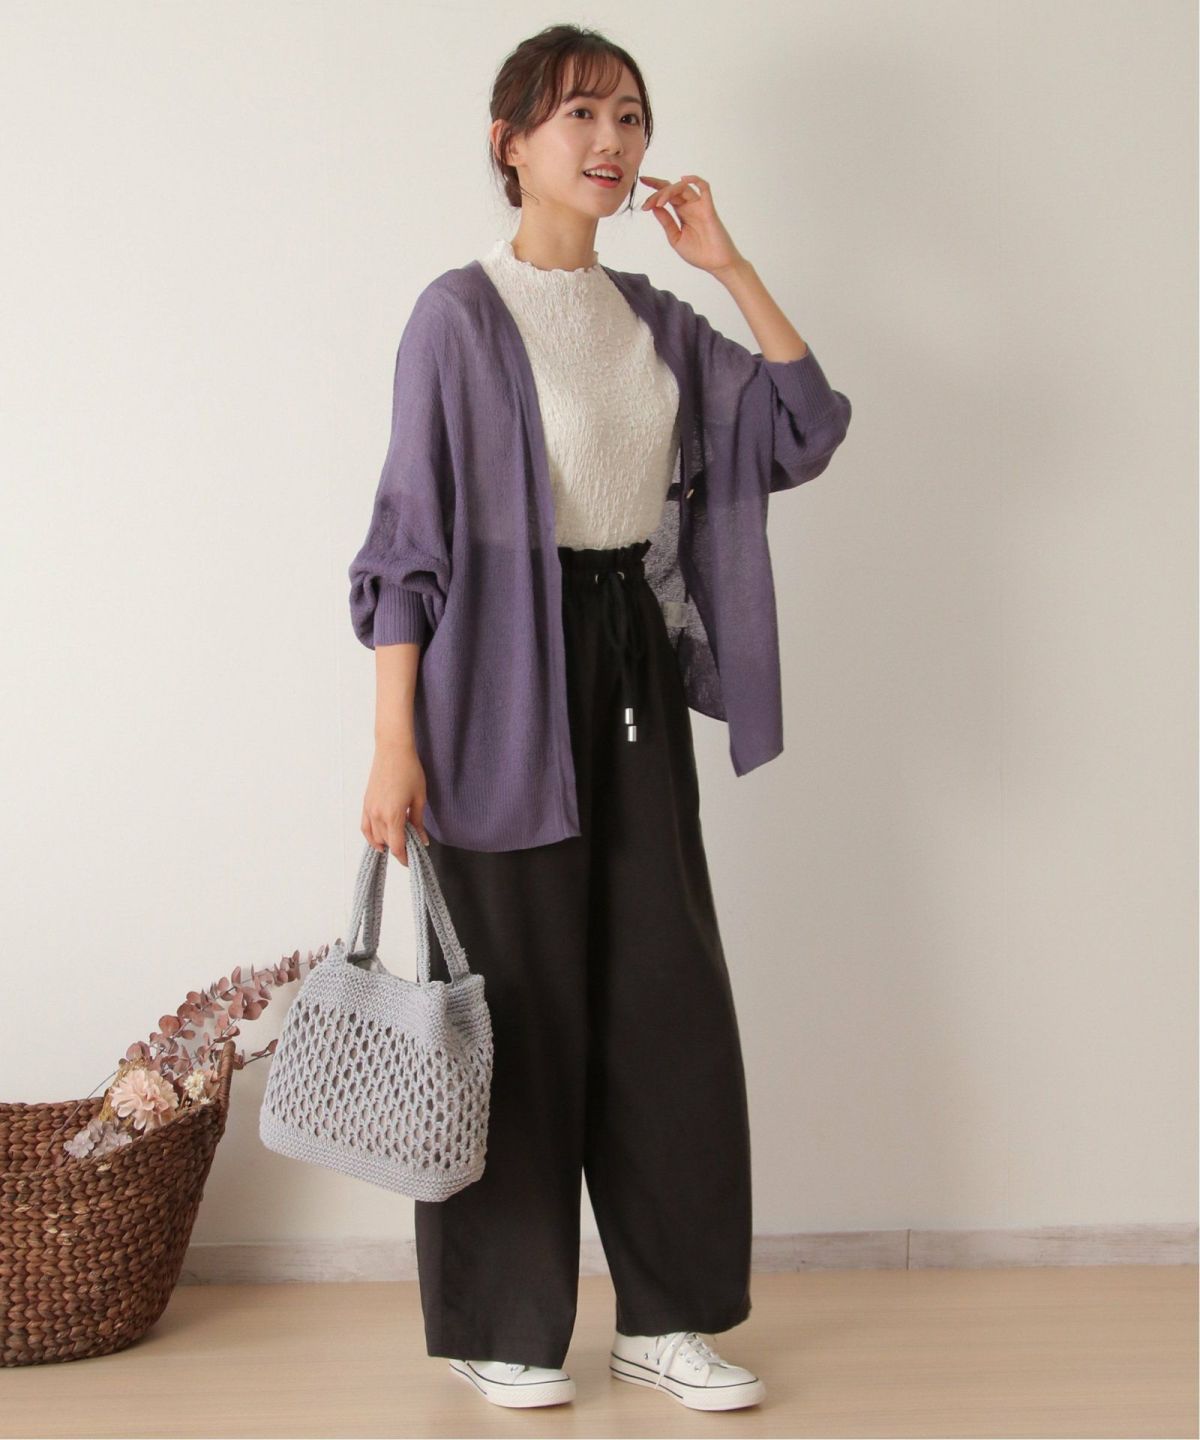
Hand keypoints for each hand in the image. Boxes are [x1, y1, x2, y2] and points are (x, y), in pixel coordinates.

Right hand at [361, 741, 429, 866]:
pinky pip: (365, 826)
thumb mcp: (419, 798)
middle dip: (398, 849)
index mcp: (393, 815)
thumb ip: (418, 821)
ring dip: (386, 843)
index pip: (397, 846)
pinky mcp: (366, 803)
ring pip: (375, 836)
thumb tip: (422, 839)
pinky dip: (371, 836)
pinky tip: (378, 841)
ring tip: (397, 844)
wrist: (393, 750)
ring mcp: (369, 809)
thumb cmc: (409, 771)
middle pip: (386, 843)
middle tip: (410, 849)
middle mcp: (378, 815)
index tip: (411, 861)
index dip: (404, 857)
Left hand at [639, 174, 744, 275]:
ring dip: (668, 191)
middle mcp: (689, 207)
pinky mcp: (708, 209)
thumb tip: (654, 208)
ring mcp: (699, 206)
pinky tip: (684, 179)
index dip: (654, 190)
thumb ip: (666, 222)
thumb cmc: (699, 253)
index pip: (666, 196)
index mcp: (681, 213)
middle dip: (656, 194)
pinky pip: (704, 188)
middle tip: (646, 205)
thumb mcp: (675, 238)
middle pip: (671, 190)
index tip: (641, 188)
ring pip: (683, 188)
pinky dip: (695, 179)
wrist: (716, 264)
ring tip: (658, 203)